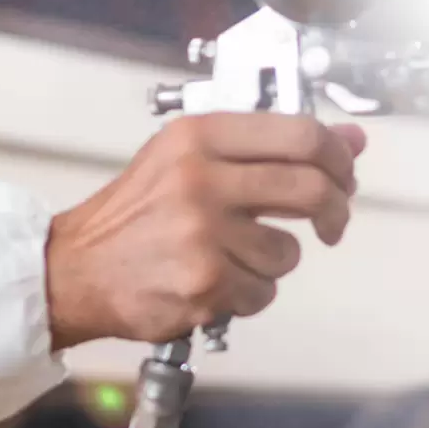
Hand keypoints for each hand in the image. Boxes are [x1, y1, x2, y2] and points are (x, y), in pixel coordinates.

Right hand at [47, 114, 368, 346]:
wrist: (76, 270)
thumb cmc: (136, 214)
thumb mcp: (190, 158)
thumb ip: (268, 147)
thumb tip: (352, 139)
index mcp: (197, 136)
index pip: (299, 133)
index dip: (338, 156)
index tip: (344, 174)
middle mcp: (200, 179)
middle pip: (309, 187)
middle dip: (334, 210)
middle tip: (332, 223)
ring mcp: (202, 234)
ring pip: (287, 252)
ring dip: (274, 262)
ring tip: (235, 258)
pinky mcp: (204, 283)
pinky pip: (263, 292)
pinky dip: (249, 294)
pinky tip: (217, 282)